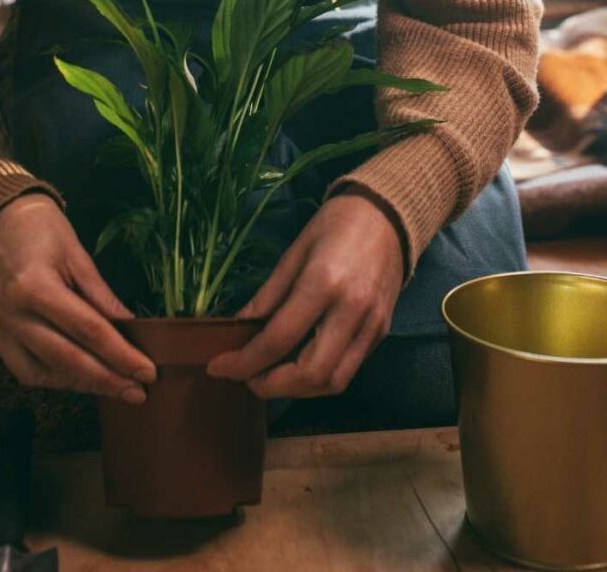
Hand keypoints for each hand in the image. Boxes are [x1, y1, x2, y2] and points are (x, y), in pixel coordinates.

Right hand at [0, 193, 155, 402]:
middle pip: (64, 359)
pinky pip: (20, 366)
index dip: (120, 356)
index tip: (147, 373)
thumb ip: (102, 297)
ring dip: (78, 385)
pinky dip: (52, 374)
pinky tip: (78, 376)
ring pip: (36, 373)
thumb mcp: (77, 255)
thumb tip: (132, 331)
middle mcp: (6, 312)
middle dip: (105, 380)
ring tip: (111, 387)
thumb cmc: (39, 229)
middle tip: (137, 393)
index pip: (87, 331)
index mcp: (33, 286)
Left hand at [207, 185, 403, 397]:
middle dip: (271, 386)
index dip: (244, 362)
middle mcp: (351, 311)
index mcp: (323, 284)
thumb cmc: (335, 226)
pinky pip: (348, 370)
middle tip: (246, 378)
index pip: (278, 339)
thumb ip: (266, 297)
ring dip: (297, 390)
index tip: (218, 367)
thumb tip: (238, 330)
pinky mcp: (381, 333)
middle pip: (310, 374)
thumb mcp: (293, 254)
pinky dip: (319, 379)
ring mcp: (371, 326)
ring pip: (333, 382)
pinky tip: (297, 367)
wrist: (388, 216)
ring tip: (270, 377)